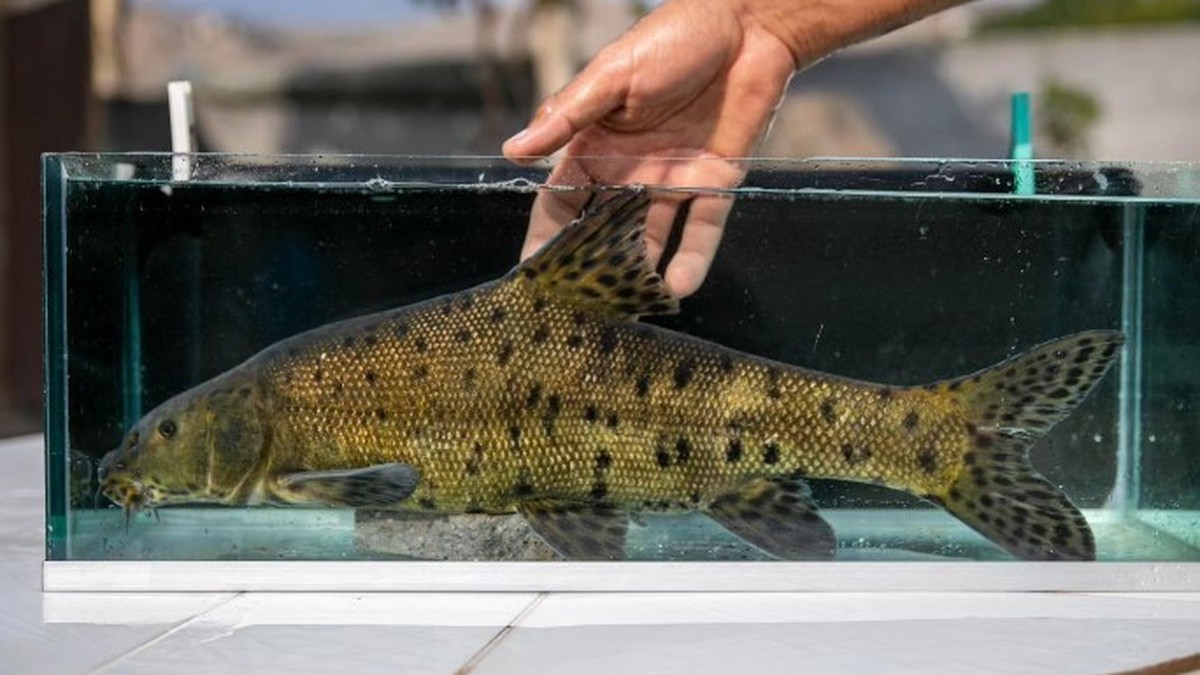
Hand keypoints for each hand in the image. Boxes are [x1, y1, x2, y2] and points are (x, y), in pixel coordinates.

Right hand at [503, 0, 797, 297]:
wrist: (748, 25)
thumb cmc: (672, 37)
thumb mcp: (611, 75)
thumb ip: (568, 117)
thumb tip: (514, 152)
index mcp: (596, 145)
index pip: (562, 203)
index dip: (546, 238)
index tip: (532, 277)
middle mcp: (631, 171)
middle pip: (602, 232)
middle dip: (590, 269)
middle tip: (577, 310)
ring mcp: (673, 181)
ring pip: (649, 240)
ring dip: (638, 275)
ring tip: (625, 310)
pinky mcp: (716, 183)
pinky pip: (701, 230)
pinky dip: (692, 260)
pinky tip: (679, 289)